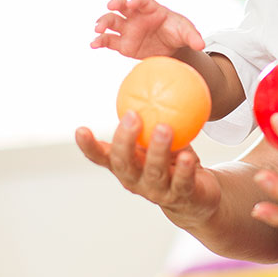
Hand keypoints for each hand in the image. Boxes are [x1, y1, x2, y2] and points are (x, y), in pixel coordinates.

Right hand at [75, 113, 221, 228]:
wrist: (196, 196)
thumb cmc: (172, 161)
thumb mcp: (159, 140)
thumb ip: (150, 120)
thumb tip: (148, 80)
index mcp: (125, 166)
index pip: (101, 157)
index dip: (89, 146)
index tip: (81, 129)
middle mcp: (135, 180)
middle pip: (124, 163)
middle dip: (125, 140)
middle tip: (132, 116)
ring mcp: (157, 191)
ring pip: (154, 172)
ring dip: (158, 149)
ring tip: (164, 128)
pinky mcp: (181, 196)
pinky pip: (182, 182)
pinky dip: (183, 169)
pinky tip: (187, 155)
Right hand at [91, 0, 205, 58]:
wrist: (171, 48)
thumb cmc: (177, 33)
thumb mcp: (187, 33)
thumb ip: (193, 37)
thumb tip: (200, 45)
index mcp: (151, 9)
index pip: (142, 0)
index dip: (136, 0)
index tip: (131, 3)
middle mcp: (135, 16)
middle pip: (121, 5)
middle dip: (116, 3)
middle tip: (111, 6)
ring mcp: (127, 29)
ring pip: (111, 21)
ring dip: (103, 22)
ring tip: (98, 28)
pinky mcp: (122, 43)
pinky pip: (108, 40)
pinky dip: (99, 41)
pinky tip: (94, 44)